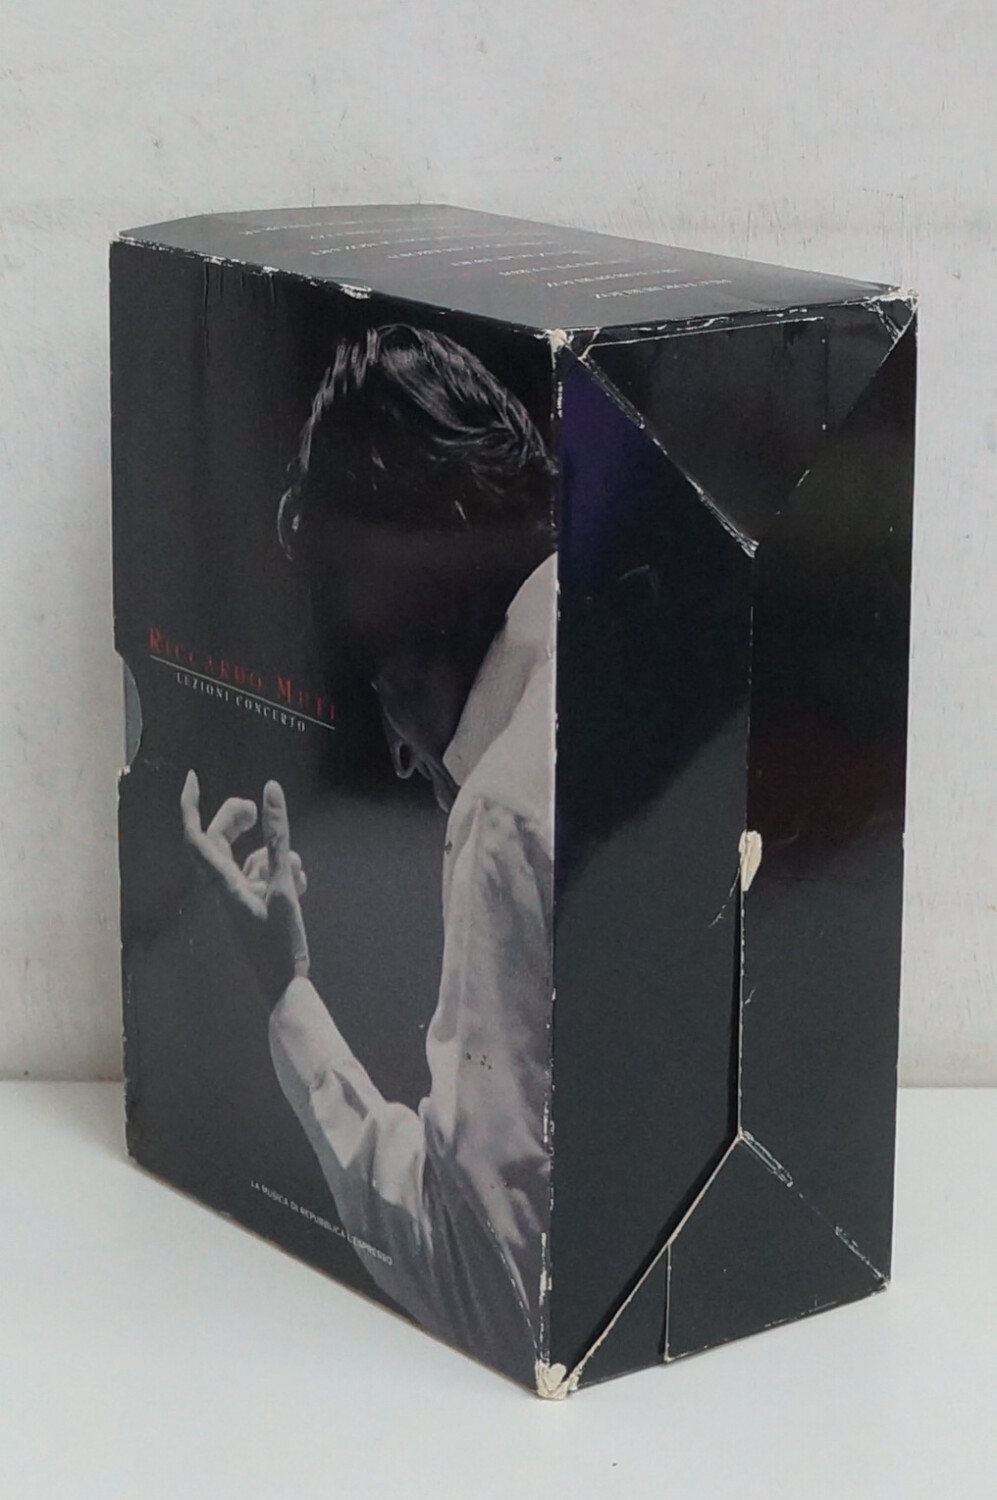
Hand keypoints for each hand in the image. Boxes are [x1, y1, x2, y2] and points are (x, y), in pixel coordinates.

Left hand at [181, 770, 309, 1003]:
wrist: (282, 988)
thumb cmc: (279, 942)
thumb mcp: (282, 883)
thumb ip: (277, 836)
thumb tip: (270, 789)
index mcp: (220, 883)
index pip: (195, 835)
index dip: (190, 804)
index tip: (194, 777)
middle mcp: (221, 888)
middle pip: (218, 841)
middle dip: (236, 820)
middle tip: (255, 808)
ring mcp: (235, 899)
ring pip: (244, 859)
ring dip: (270, 853)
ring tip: (295, 866)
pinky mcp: (250, 908)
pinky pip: (257, 878)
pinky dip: (276, 872)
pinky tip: (299, 883)